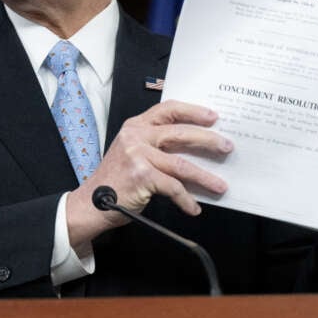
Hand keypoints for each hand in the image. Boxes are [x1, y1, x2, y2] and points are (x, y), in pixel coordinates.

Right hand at [65, 100, 231, 247]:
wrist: (91, 204)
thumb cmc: (115, 181)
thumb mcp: (132, 154)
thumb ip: (156, 146)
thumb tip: (195, 150)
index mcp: (135, 127)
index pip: (168, 109)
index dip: (193, 111)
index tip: (213, 117)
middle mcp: (135, 137)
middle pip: (180, 132)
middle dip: (208, 140)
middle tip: (226, 147)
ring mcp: (137, 155)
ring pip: (181, 163)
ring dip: (205, 176)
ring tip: (220, 185)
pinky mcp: (142, 176)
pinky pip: (173, 187)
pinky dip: (186, 200)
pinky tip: (193, 207)